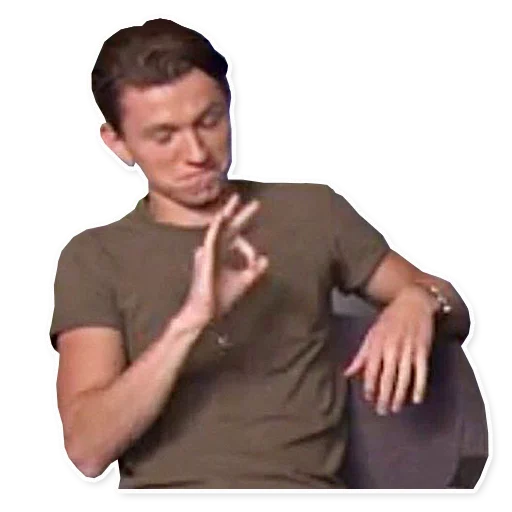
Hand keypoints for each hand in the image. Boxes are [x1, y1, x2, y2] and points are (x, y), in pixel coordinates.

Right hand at [180, 192, 268, 326]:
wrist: (205, 312)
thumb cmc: (220, 297)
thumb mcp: (243, 281)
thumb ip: (253, 269)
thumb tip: (265, 258)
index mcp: (221, 255)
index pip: (238, 242)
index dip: (249, 249)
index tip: (255, 262)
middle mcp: (214, 251)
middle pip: (229, 228)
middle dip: (241, 215)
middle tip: (255, 203)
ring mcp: (208, 252)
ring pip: (219, 228)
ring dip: (228, 213)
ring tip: (236, 199)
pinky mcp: (205, 258)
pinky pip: (210, 238)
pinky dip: (216, 227)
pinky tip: (222, 216)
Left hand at [343, 285, 437, 414]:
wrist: (413, 303)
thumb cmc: (389, 320)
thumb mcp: (372, 334)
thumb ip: (361, 356)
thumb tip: (347, 373)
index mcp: (377, 344)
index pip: (371, 369)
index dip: (369, 385)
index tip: (368, 399)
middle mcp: (392, 348)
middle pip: (387, 377)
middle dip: (384, 396)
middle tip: (382, 411)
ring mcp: (409, 349)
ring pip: (404, 377)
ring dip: (400, 395)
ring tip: (396, 408)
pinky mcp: (423, 350)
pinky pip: (421, 372)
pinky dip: (419, 387)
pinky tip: (416, 399)